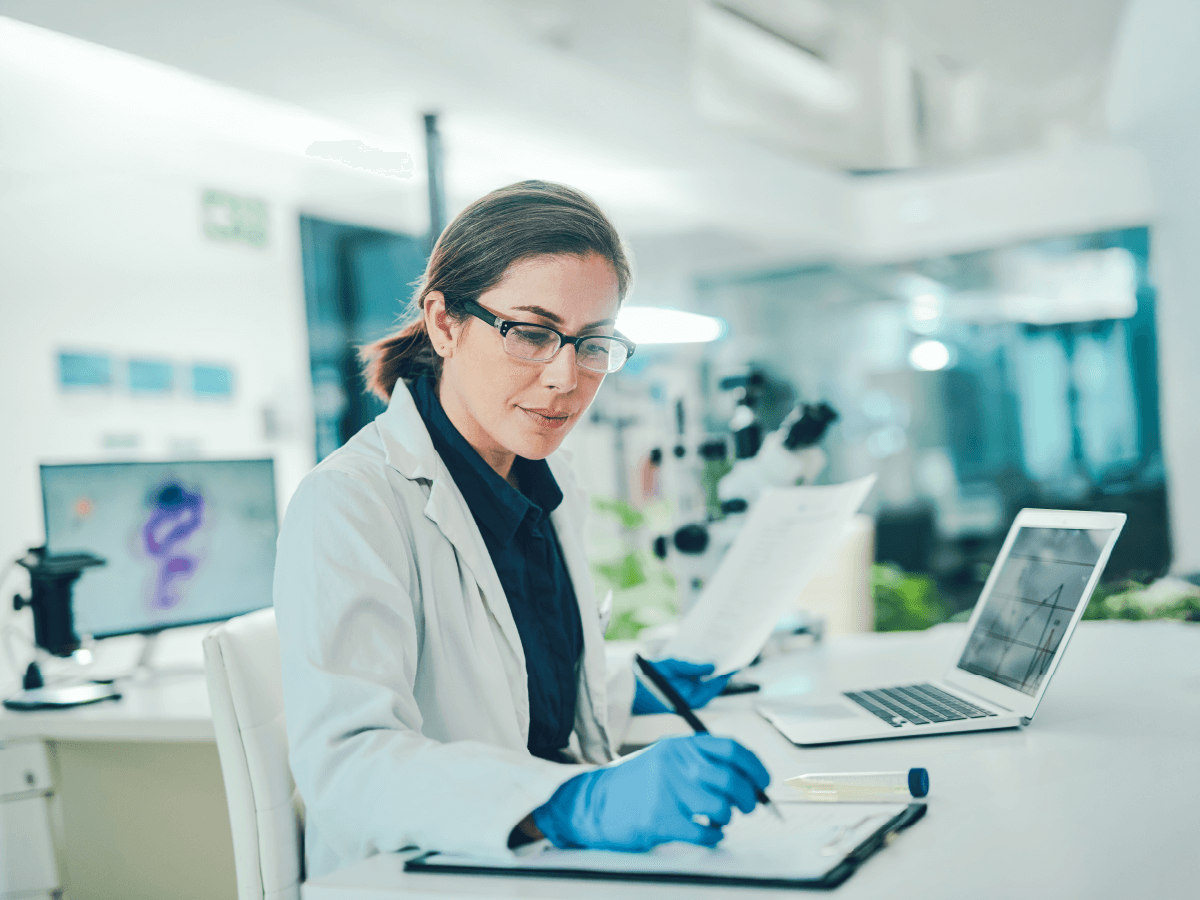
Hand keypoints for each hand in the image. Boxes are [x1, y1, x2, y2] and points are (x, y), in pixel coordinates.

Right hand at [530, 734, 769, 850]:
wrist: (594, 803)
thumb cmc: (635, 784)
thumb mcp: (666, 759)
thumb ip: (701, 763)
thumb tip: (748, 782)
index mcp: (680, 745)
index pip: (731, 749)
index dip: (754, 767)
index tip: (763, 781)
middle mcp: (675, 763)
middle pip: (731, 779)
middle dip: (748, 798)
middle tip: (747, 807)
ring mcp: (667, 790)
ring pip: (721, 808)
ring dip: (726, 818)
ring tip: (717, 820)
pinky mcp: (659, 818)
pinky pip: (704, 832)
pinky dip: (713, 837)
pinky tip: (707, 834)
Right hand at [633, 658, 732, 714]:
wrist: (630, 690)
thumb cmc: (648, 681)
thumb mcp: (672, 667)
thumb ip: (693, 667)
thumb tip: (712, 665)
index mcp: (694, 698)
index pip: (718, 683)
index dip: (727, 670)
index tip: (736, 658)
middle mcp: (693, 700)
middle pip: (713, 682)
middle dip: (719, 667)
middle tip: (727, 650)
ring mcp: (688, 696)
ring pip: (705, 680)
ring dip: (709, 667)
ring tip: (715, 650)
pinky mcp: (682, 692)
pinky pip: (696, 680)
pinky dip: (699, 670)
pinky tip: (700, 657)